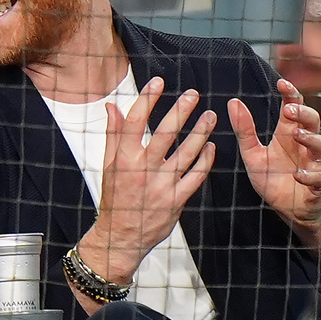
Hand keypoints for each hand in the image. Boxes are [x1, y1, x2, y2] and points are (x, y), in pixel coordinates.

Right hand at [83, 78, 216, 281]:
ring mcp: (161, 185)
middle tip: (193, 95)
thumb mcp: (108, 165)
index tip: (159, 83)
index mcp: (124, 158)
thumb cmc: (115, 198)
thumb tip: (112, 107)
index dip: (148, 100)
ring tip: (210, 117)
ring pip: (186, 153)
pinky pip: (195, 176)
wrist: (121, 236)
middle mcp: (143, 169)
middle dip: (181, 111)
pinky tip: (212, 148)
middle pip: (165, 134)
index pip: (135, 122)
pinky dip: (205, 161)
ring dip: (200, 133)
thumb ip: (113, 135)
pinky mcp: (176, 200)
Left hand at [228, 79, 320, 229]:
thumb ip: (244, 131)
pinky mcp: (318, 187)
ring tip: (296, 134)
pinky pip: (319, 179)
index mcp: (289, 135)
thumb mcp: (253, 155)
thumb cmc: (273, 179)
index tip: (282, 82)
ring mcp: (315, 165)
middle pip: (313, 122)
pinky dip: (309, 175)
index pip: (295, 109)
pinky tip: (298, 174)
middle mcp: (305, 147)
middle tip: (290, 109)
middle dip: (304, 114)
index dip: (292, 95)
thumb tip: (232, 102)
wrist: (289, 211)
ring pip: (320, 147)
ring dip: (310, 139)